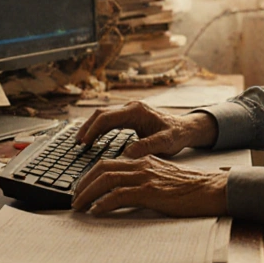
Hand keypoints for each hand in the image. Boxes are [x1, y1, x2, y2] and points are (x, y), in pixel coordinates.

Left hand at [71, 156, 227, 216]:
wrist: (211, 189)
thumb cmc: (191, 188)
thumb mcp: (164, 178)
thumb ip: (145, 179)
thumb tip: (126, 192)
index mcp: (144, 161)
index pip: (109, 163)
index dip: (90, 175)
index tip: (81, 189)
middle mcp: (142, 165)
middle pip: (101, 169)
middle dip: (82, 184)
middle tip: (74, 199)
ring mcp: (145, 177)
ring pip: (106, 180)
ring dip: (87, 194)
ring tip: (79, 207)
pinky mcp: (150, 192)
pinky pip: (119, 196)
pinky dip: (103, 203)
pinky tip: (96, 212)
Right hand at [77, 101, 216, 159]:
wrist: (186, 128)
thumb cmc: (177, 135)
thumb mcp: (165, 143)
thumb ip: (148, 147)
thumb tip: (127, 154)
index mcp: (137, 112)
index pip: (107, 117)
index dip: (93, 129)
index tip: (83, 142)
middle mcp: (132, 107)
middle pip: (102, 113)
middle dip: (87, 127)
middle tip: (77, 143)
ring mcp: (131, 110)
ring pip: (104, 115)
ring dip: (91, 127)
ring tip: (81, 142)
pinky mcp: (131, 116)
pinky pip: (110, 119)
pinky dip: (99, 128)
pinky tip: (94, 140)